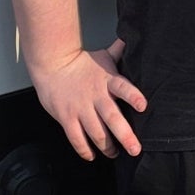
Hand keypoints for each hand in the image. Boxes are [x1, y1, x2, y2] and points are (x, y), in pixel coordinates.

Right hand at [30, 38, 146, 158]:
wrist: (51, 65)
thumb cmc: (81, 63)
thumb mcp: (102, 57)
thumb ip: (118, 53)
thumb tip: (131, 39)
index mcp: (107, 81)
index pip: (123, 88)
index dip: (133, 96)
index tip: (143, 106)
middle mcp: (95, 96)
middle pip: (112, 118)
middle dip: (125, 135)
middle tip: (135, 149)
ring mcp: (80, 108)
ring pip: (95, 133)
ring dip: (107, 146)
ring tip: (115, 153)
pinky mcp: (66, 118)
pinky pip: (76, 138)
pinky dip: (84, 150)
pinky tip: (92, 156)